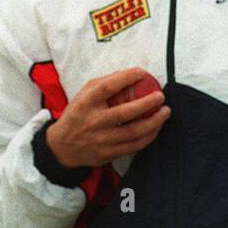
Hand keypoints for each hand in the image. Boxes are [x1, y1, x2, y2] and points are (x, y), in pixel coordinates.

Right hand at [46, 67, 169, 169]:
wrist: (62, 147)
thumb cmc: (78, 115)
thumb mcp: (83, 95)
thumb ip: (103, 84)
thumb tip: (130, 74)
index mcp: (86, 103)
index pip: (108, 87)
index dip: (127, 78)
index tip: (141, 73)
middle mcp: (93, 122)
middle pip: (125, 112)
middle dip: (147, 103)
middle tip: (160, 96)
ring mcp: (101, 140)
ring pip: (134, 132)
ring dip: (154, 122)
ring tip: (165, 112)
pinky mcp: (108, 154)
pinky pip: (134, 146)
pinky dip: (148, 137)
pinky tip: (156, 128)